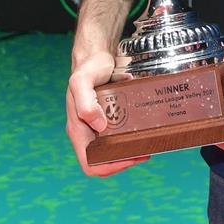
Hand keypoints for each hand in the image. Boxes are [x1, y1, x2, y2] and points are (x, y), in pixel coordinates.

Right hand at [65, 53, 147, 176]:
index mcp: (77, 129)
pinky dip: (128, 139)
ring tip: (146, 145)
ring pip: (110, 152)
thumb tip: (98, 127)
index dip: (108, 167)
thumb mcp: (82, 82)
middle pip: (102, 161)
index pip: (89, 163)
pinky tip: (141, 132)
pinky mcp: (106, 119)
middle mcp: (85, 131)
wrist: (95, 57)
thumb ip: (86, 104)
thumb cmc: (88, 68)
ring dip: (127, 153)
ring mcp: (95, 127)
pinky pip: (115, 138)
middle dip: (123, 162)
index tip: (129, 158)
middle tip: (144, 152)